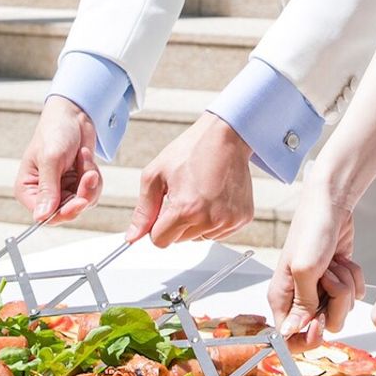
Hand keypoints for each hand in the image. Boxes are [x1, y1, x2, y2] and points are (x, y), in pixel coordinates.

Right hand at [15, 97, 101, 223]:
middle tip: (90, 174)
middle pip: (67, 211)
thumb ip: (48, 189)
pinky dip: (93, 175)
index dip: (64, 213)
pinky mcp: (76, 183)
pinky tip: (85, 158)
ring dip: (89, 181)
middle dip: (83, 192)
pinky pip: (91, 191)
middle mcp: (43, 193)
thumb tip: (40, 217)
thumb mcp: (51, 159)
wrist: (74, 114)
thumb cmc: (55, 131)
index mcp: (28, 189)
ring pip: (83, 202)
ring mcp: (62, 189)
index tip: (80, 201)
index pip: (44, 216)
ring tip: (84, 158)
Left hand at [127, 113, 254, 245]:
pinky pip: (218, 232)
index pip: (160, 240)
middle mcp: (210, 219)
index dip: (157, 224)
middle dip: (177, 222)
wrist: (225, 135)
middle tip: (184, 192)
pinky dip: (213, 220)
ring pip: (200, 238)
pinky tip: (214, 197)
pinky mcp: (242, 218)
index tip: (164, 206)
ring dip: (196, 222)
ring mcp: (229, 220)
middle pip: (180, 240)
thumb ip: (143, 211)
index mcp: (186, 209)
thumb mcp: (155, 175)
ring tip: (201, 192)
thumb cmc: (191, 150)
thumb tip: (133, 236)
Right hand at [269, 183, 363, 343]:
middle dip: (334, 302)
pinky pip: (354, 296)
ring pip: (342, 310)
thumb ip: (301, 305)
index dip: (308, 337)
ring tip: (334, 263)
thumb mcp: (305, 269)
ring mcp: (321, 290)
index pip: (290, 337)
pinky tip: (343, 260)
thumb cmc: (312, 230)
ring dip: (345, 285)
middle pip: (324, 325)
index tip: (320, 321)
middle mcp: (301, 298)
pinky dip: (354, 277)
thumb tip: (289, 333)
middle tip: (328, 278)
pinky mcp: (339, 281)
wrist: (332, 205)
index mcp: (283, 298)